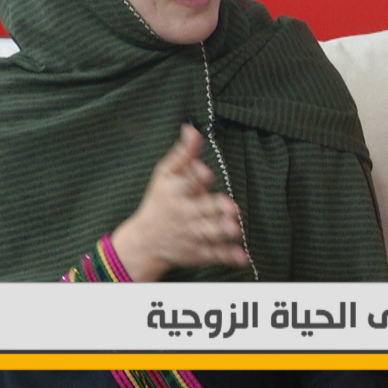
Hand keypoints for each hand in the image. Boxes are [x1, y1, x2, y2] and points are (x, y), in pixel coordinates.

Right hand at [111, 124, 248, 280]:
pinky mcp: (198, 252)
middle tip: (230, 208)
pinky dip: (228, 257)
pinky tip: (242, 258)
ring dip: (221, 231)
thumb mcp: (165, 174)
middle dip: (215, 208)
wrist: (144, 241)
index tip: (206, 173)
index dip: (196, 177)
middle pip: (201, 209)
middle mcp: (183, 213)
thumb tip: (192, 128)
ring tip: (234, 230)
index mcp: (175, 192)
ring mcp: (190, 234)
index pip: (186, 182)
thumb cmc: (159, 200)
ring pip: (208, 232)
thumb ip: (183, 154)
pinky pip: (215, 254)